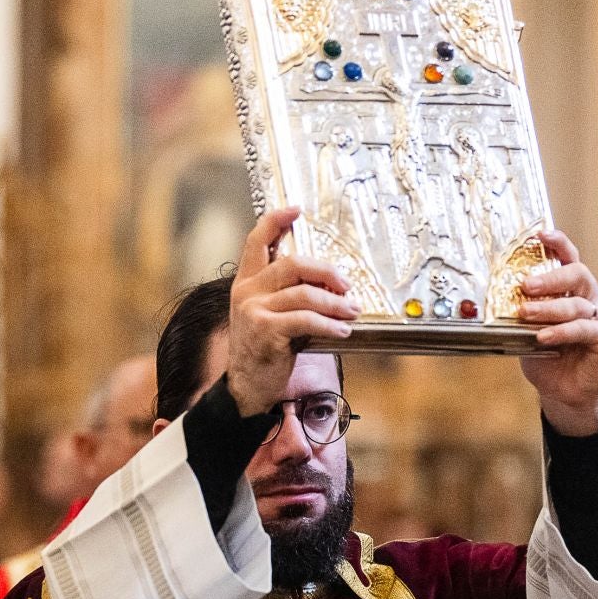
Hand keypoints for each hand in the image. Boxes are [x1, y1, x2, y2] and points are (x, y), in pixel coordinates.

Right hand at [226, 207, 360, 417]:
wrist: (246, 388)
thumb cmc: (263, 352)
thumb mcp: (268, 316)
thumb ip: (286, 296)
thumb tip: (327, 284)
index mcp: (245, 283)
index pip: (256, 242)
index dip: (276, 221)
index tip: (296, 210)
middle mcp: (247, 292)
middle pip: (292, 264)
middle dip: (325, 271)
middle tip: (346, 284)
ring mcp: (254, 310)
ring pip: (304, 293)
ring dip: (335, 302)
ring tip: (352, 311)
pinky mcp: (265, 331)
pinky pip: (306, 320)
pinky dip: (328, 324)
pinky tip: (342, 330)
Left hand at [517, 229, 597, 437]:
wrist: (565, 395)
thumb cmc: (548, 360)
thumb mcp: (528, 333)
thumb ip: (523, 314)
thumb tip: (500, 297)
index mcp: (574, 291)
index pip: (570, 259)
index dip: (558, 244)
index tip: (540, 234)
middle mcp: (592, 299)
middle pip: (577, 275)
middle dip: (550, 277)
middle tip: (525, 285)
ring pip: (577, 304)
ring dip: (549, 308)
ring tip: (525, 314)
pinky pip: (584, 329)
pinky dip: (562, 332)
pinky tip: (544, 337)